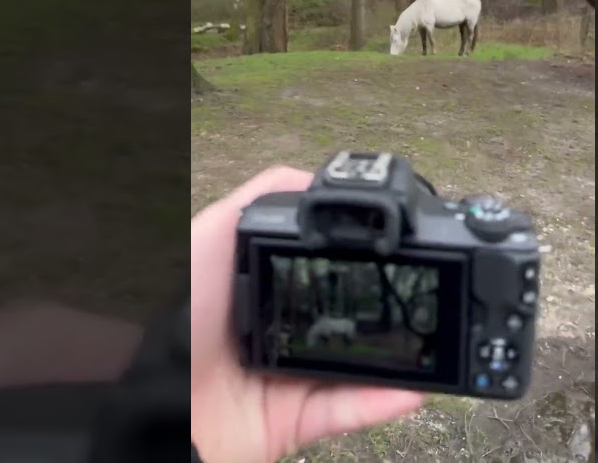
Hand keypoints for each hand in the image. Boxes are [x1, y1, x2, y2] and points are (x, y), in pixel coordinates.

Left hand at [189, 166, 425, 462]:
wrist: (160, 405)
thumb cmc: (178, 319)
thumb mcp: (210, 237)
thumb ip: (258, 201)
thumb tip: (312, 176)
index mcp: (265, 289)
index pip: (325, 270)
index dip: (361, 260)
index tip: (401, 247)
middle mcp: (282, 332)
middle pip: (350, 318)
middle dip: (389, 310)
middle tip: (431, 294)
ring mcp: (291, 379)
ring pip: (361, 368)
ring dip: (400, 361)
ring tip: (437, 342)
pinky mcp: (296, 421)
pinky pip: (350, 411)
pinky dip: (384, 401)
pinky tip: (416, 386)